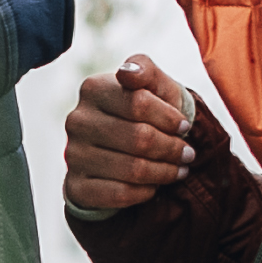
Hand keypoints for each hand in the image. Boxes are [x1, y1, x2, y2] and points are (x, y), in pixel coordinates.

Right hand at [63, 54, 211, 219]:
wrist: (120, 151)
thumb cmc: (144, 114)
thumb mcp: (152, 86)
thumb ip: (144, 69)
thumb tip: (127, 72)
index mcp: (93, 89)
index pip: (139, 102)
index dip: (169, 118)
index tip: (185, 127)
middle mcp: (77, 120)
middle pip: (138, 138)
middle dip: (172, 148)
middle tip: (187, 154)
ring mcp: (73, 154)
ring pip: (132, 169)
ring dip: (164, 172)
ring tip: (179, 170)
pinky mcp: (76, 185)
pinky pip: (119, 193)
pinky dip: (144, 192)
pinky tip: (154, 186)